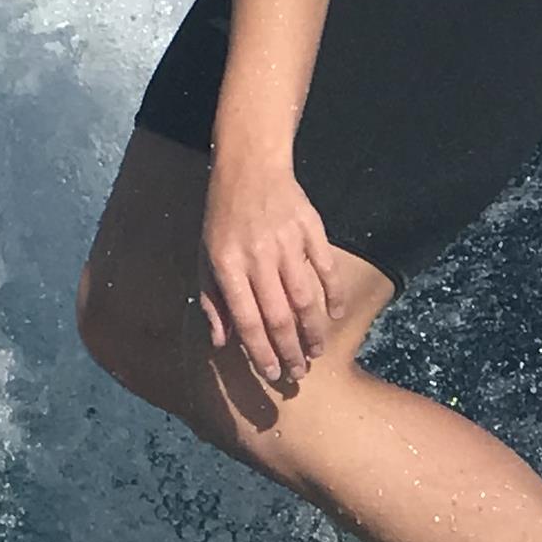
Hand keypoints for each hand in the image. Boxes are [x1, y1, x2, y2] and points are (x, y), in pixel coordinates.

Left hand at [198, 152, 343, 388]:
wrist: (249, 166)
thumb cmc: (224, 217)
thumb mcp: (206, 256)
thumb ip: (213, 300)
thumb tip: (222, 342)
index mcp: (227, 265)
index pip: (247, 320)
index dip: (261, 352)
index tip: (272, 373)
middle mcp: (257, 256)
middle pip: (279, 316)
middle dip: (290, 351)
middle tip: (298, 374)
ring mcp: (287, 242)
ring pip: (305, 299)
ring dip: (313, 331)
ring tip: (316, 352)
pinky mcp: (311, 229)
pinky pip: (327, 269)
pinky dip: (334, 295)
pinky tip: (335, 316)